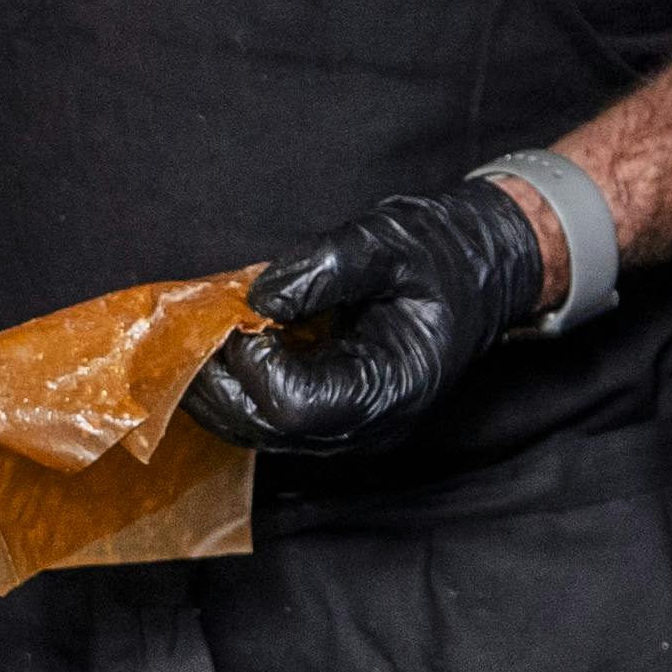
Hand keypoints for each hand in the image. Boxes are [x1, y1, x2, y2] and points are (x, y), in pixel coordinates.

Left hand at [188, 182, 545, 457]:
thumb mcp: (388, 240)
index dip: (252, 364)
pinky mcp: (333, 415)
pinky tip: (223, 344)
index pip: (296, 405)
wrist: (485, 268)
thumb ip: (322, 268)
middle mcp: (370, 424)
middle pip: (267, 430)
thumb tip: (257, 299)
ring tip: (195, 337)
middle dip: (216, 383)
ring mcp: (350, 427)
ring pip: (260, 431)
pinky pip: (270, 417)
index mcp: (394, 386)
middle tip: (186, 331)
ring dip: (217, 388)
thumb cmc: (444, 252)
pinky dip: (236, 386)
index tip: (238, 315)